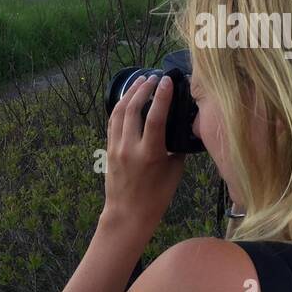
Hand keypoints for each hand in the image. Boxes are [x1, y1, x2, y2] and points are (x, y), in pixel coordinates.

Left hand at [102, 74, 186, 235]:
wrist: (128, 214)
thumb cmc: (156, 196)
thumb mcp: (174, 171)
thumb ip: (177, 147)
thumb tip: (182, 127)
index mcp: (149, 153)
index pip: (155, 117)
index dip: (161, 96)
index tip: (166, 80)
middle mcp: (129, 148)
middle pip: (132, 109)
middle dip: (142, 89)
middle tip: (153, 77)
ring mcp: (116, 148)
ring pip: (118, 113)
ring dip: (129, 94)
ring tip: (139, 81)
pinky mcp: (109, 150)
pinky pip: (112, 123)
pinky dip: (119, 108)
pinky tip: (126, 99)